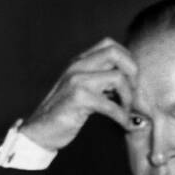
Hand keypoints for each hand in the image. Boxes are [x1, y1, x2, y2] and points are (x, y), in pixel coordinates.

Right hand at [19, 36, 138, 150]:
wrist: (41, 130)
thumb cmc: (67, 112)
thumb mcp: (86, 90)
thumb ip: (103, 82)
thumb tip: (132, 84)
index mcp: (81, 62)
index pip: (110, 45)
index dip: (128, 61)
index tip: (132, 83)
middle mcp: (78, 66)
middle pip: (115, 53)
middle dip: (133, 73)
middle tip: (133, 94)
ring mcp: (77, 80)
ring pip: (117, 78)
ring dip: (129, 99)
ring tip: (127, 112)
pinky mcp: (78, 98)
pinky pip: (111, 105)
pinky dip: (122, 117)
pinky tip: (124, 124)